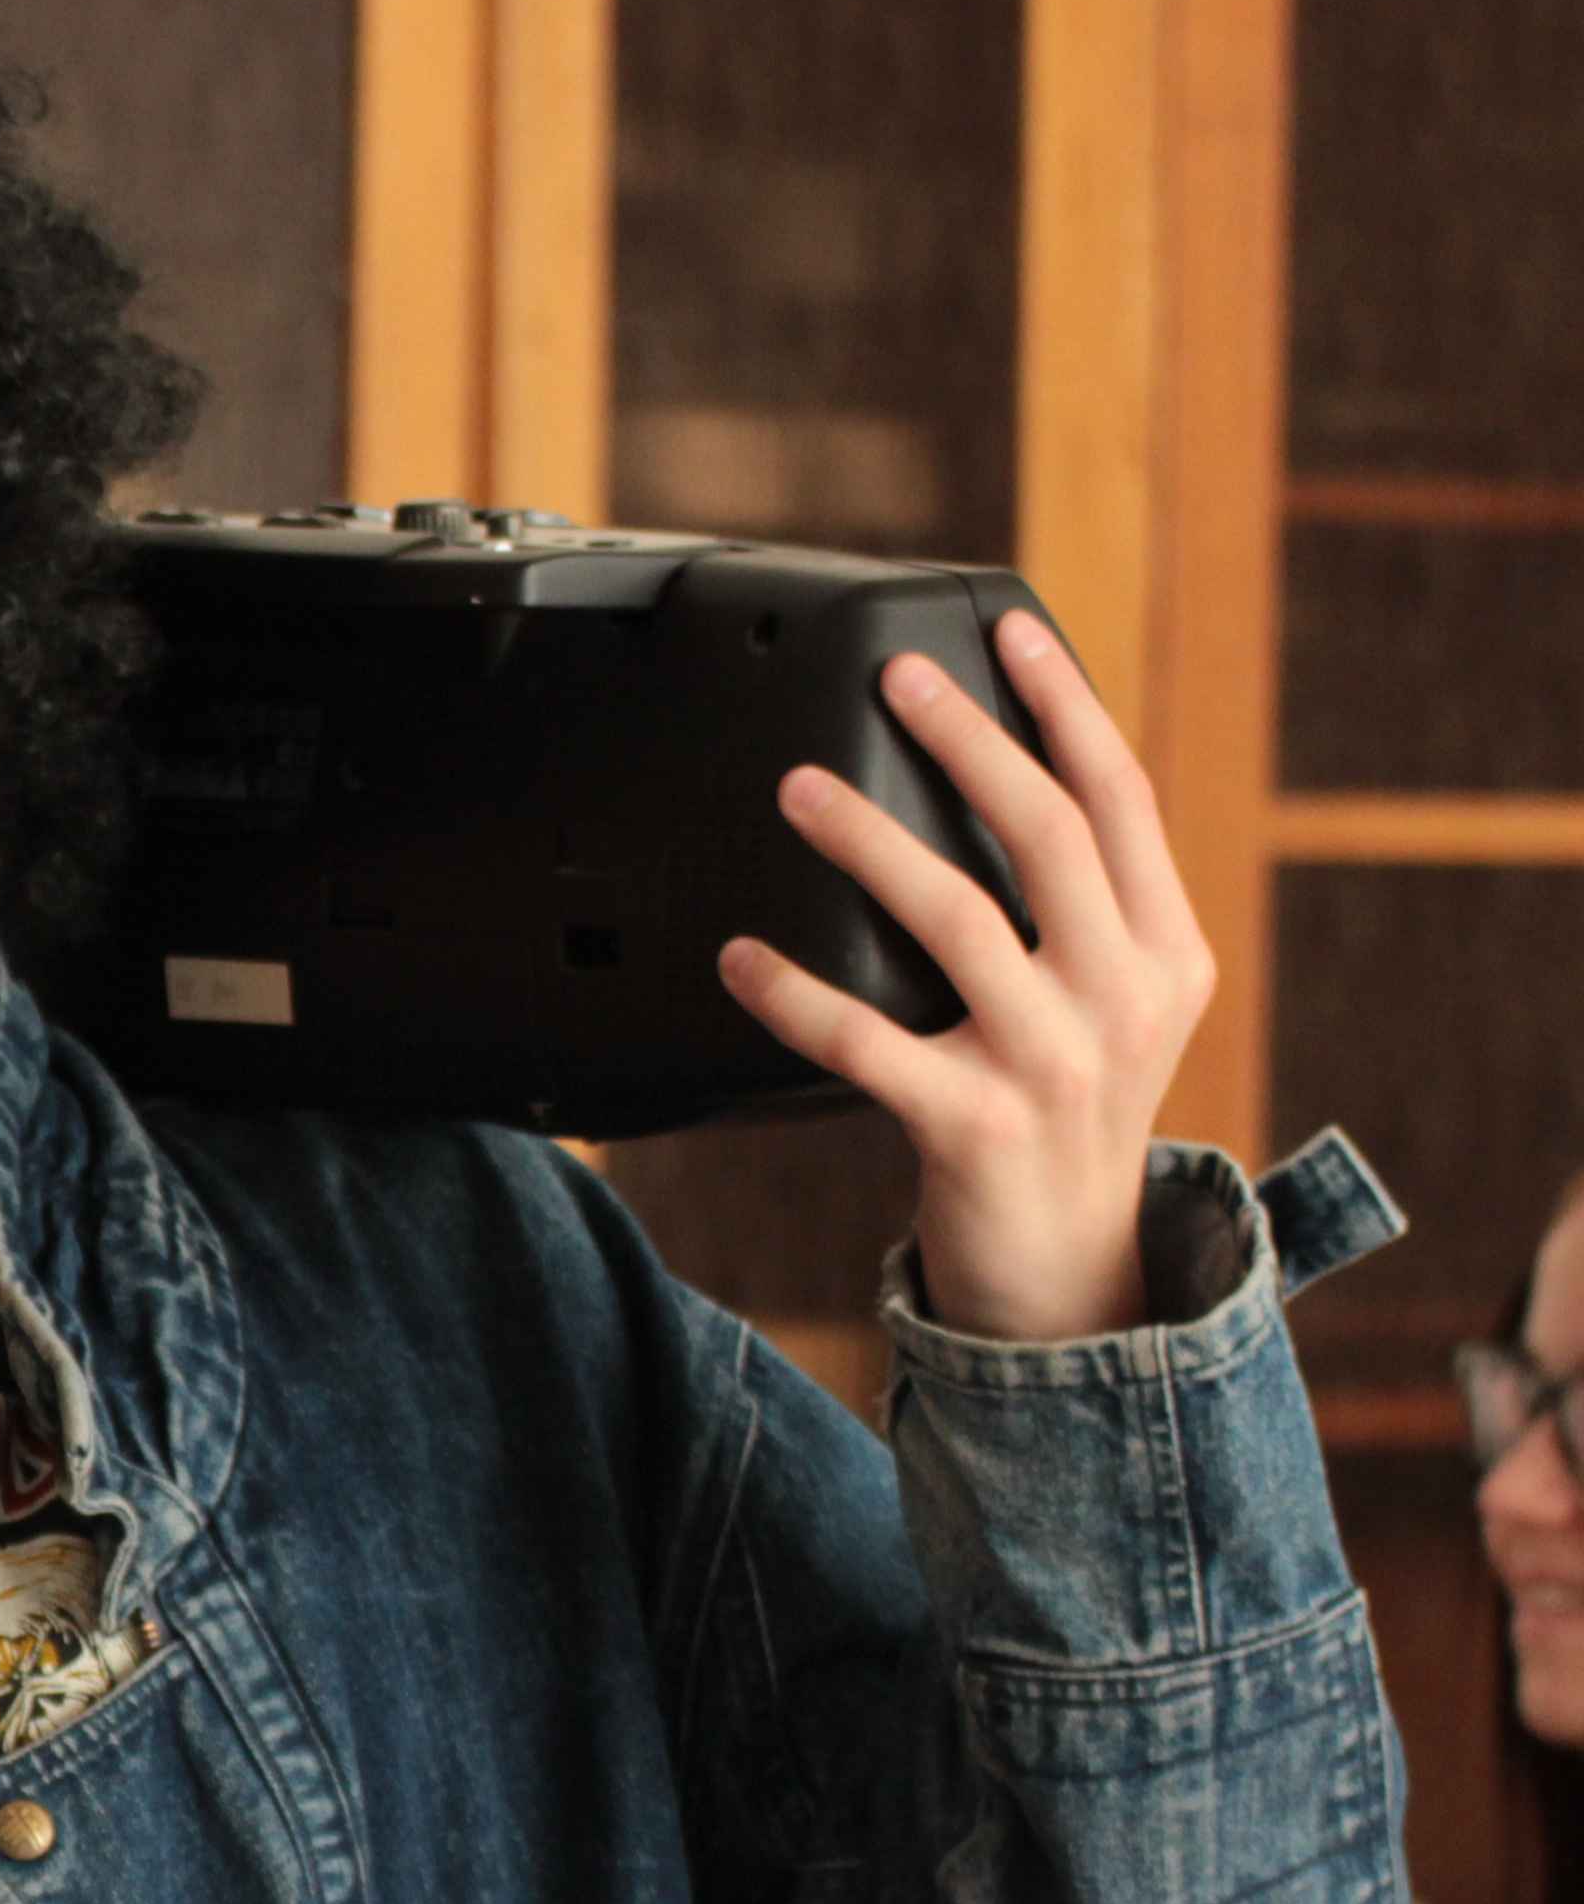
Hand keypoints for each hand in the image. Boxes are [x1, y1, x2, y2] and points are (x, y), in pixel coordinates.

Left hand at [715, 611, 1215, 1342]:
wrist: (1065, 1270)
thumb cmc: (1062, 1109)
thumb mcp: (1110, 1003)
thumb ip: (1082, 907)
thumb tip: (997, 772)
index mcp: (1165, 952)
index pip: (1120, 801)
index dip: (1066, 708)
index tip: (1010, 634)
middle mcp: (1124, 998)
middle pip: (1046, 832)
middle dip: (968, 741)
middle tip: (893, 679)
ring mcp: (1054, 1064)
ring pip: (958, 917)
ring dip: (868, 842)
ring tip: (797, 790)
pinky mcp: (973, 1126)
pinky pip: (866, 1041)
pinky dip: (792, 992)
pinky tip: (738, 956)